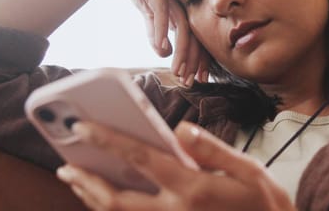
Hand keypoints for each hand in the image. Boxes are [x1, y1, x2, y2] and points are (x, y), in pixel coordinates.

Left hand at [56, 121, 294, 210]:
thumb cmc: (263, 205)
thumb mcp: (249, 171)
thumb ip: (213, 149)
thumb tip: (181, 130)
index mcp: (192, 188)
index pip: (141, 158)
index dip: (107, 140)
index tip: (82, 126)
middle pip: (117, 199)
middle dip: (86, 179)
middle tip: (65, 162)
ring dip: (91, 197)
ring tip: (73, 177)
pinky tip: (101, 198)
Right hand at [116, 0, 208, 84]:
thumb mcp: (148, 11)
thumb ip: (155, 31)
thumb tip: (163, 52)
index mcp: (183, 10)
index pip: (196, 39)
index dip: (198, 60)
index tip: (197, 79)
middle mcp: (182, 5)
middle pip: (195, 37)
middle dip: (193, 61)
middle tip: (191, 82)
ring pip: (183, 29)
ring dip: (182, 52)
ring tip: (178, 70)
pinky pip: (163, 13)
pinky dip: (163, 31)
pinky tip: (162, 47)